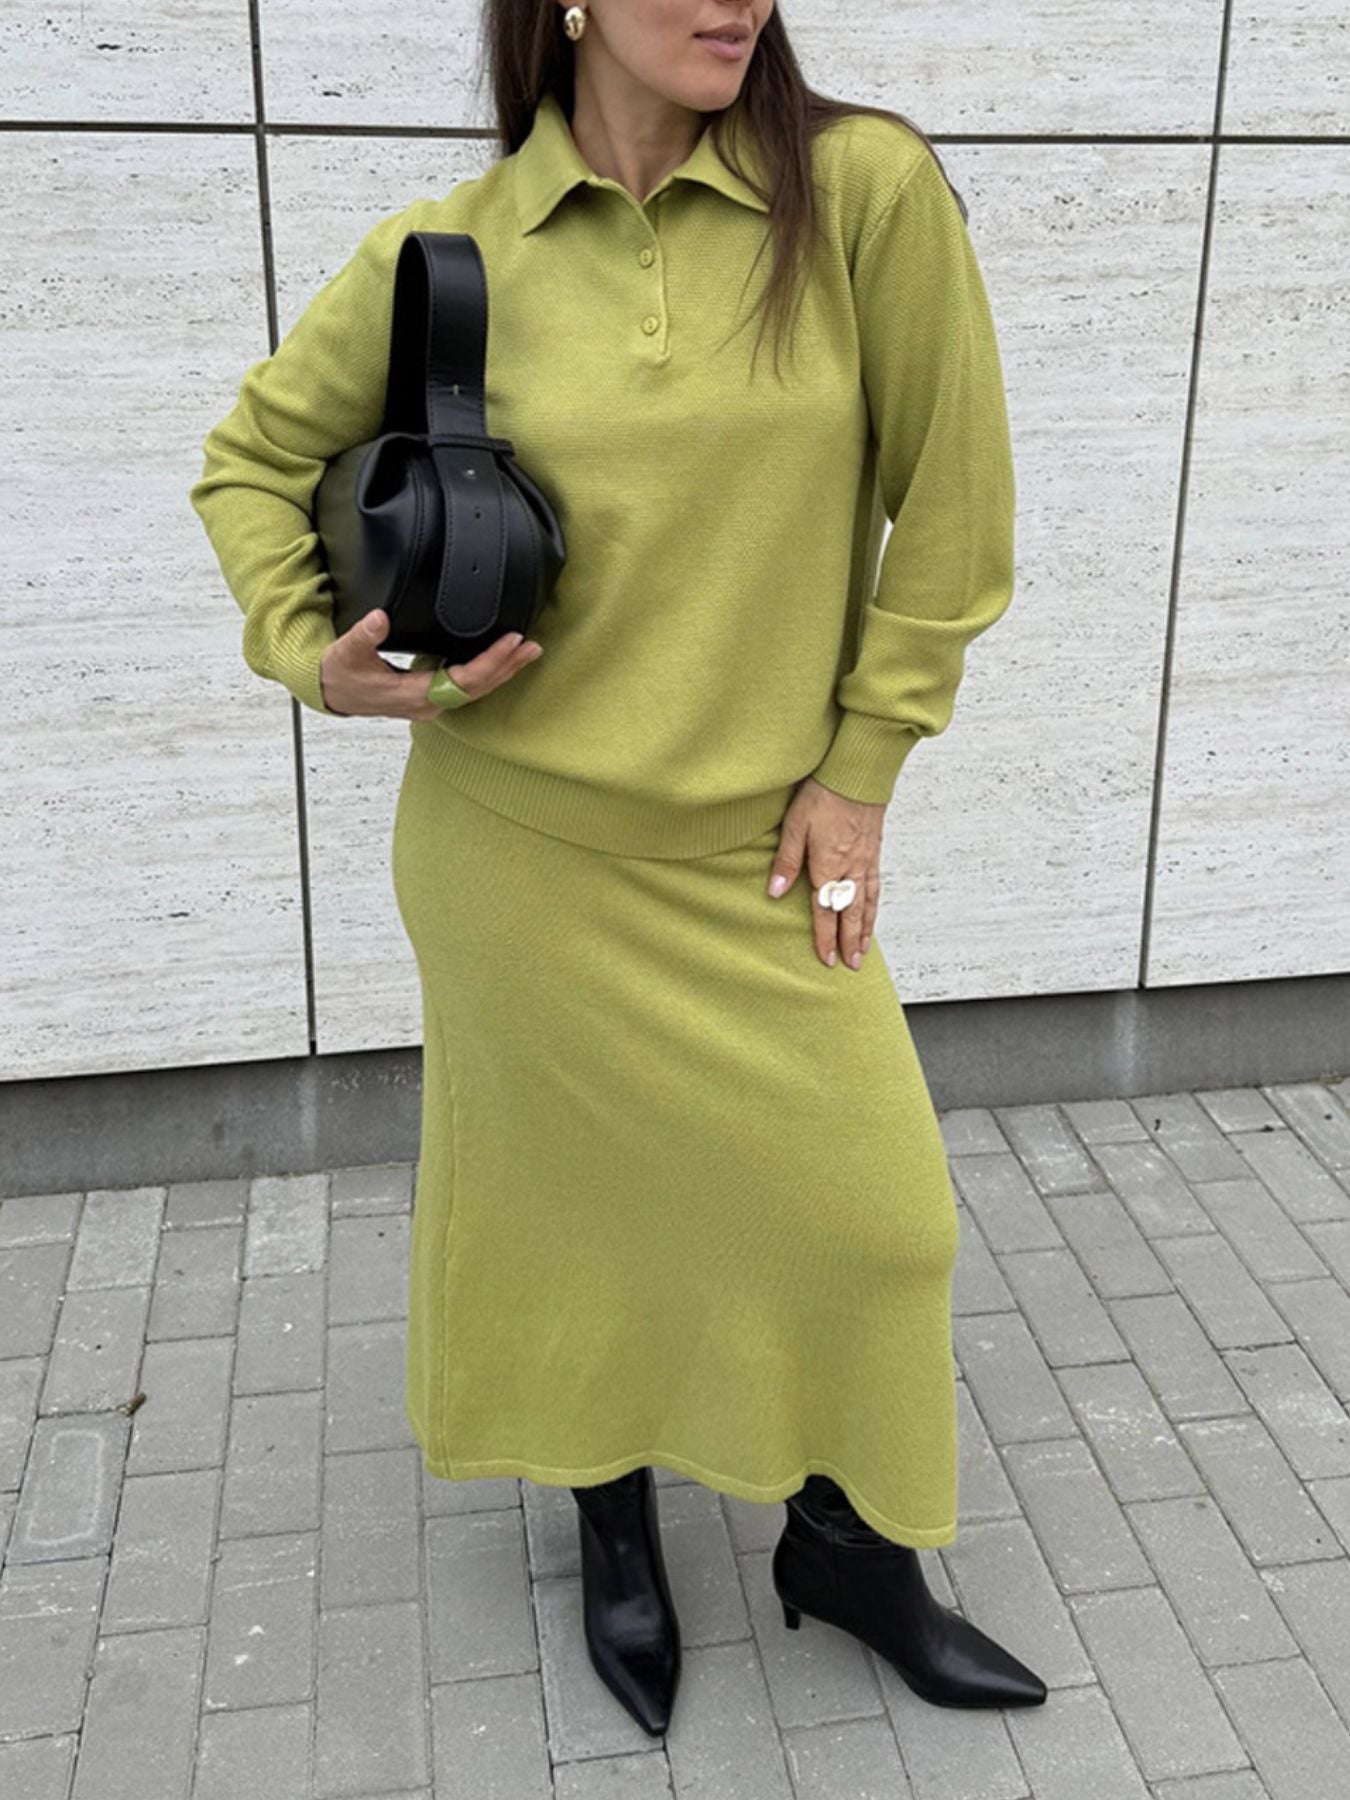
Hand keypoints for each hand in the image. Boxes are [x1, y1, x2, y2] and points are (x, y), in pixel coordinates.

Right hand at [319, 609, 542, 717]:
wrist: (330, 694)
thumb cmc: (339, 675)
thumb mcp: (346, 652)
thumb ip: (363, 635)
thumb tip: (379, 619)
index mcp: (413, 694)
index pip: (463, 680)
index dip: (490, 662)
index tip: (510, 642)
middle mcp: (428, 704)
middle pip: (478, 688)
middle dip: (507, 667)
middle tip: (532, 646)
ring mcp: (431, 703)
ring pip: (476, 690)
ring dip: (503, 671)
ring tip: (527, 652)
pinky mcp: (431, 697)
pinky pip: (467, 688)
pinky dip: (488, 673)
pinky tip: (502, 661)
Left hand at [766, 776, 885, 968]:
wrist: (857, 773)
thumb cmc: (823, 794)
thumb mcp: (795, 825)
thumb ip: (786, 861)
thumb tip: (776, 892)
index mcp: (828, 866)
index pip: (825, 911)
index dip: (825, 937)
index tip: (826, 958)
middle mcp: (851, 869)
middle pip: (851, 914)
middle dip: (850, 942)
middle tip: (851, 965)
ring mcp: (866, 861)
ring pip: (867, 903)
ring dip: (866, 929)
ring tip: (864, 948)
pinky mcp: (874, 850)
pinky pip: (876, 886)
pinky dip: (875, 906)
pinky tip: (873, 911)